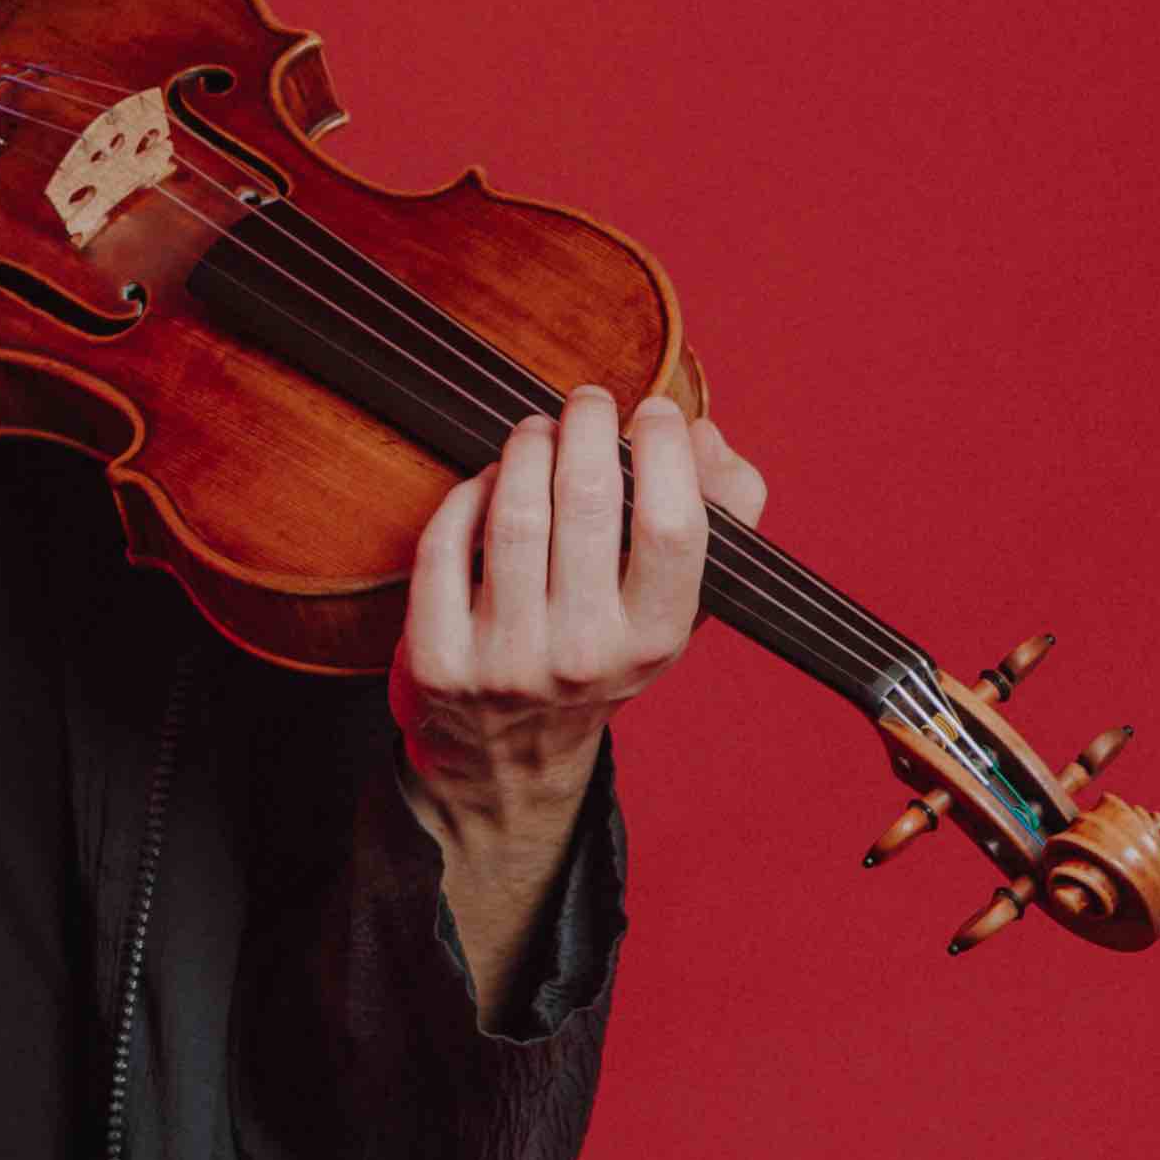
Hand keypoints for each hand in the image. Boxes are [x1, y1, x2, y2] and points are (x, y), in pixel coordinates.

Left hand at [393, 386, 766, 991]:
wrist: (509, 757)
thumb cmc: (601, 650)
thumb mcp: (674, 603)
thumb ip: (722, 515)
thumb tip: (705, 436)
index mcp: (656, 639)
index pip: (675, 528)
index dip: (665, 452)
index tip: (655, 412)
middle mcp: (584, 656)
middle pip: (590, 504)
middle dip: (587, 429)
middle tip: (585, 402)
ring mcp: (506, 662)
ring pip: (514, 516)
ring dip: (524, 450)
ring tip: (535, 432)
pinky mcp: (438, 663)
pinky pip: (444, 548)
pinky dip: (465, 498)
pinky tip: (485, 483)